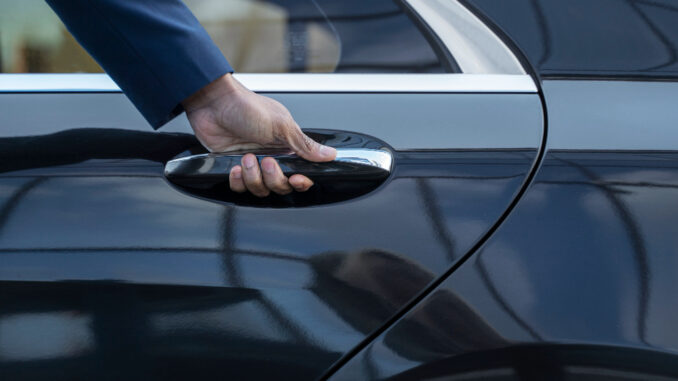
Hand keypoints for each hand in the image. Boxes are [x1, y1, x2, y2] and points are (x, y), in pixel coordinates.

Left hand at [181, 73, 335, 196]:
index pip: (301, 174)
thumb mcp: (282, 126)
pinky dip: (237, 180)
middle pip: (280, 186)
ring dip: (253, 177)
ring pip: (259, 189)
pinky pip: (239, 187)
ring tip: (246, 159)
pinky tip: (235, 166)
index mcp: (287, 147)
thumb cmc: (246, 107)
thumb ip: (305, 145)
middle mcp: (271, 157)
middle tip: (265, 161)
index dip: (300, 181)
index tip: (296, 178)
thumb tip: (330, 154)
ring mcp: (252, 164)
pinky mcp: (233, 167)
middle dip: (273, 177)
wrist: (212, 103)